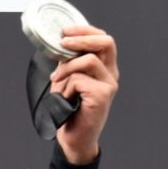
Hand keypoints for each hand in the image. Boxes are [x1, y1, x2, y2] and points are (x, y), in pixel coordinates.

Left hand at [51, 27, 117, 164]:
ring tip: (57, 83)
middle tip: (62, 43)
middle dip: (81, 38)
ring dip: (66, 70)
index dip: (85, 30)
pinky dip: (66, 88)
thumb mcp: (67, 80)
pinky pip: (78, 80)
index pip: (103, 39)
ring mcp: (109, 85)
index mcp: (105, 68)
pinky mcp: (102, 96)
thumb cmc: (70, 110)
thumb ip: (69, 63)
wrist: (74, 138)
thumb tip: (59, 44)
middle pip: (106, 42)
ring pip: (87, 61)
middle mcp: (110, 74)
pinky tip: (65, 99)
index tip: (65, 31)